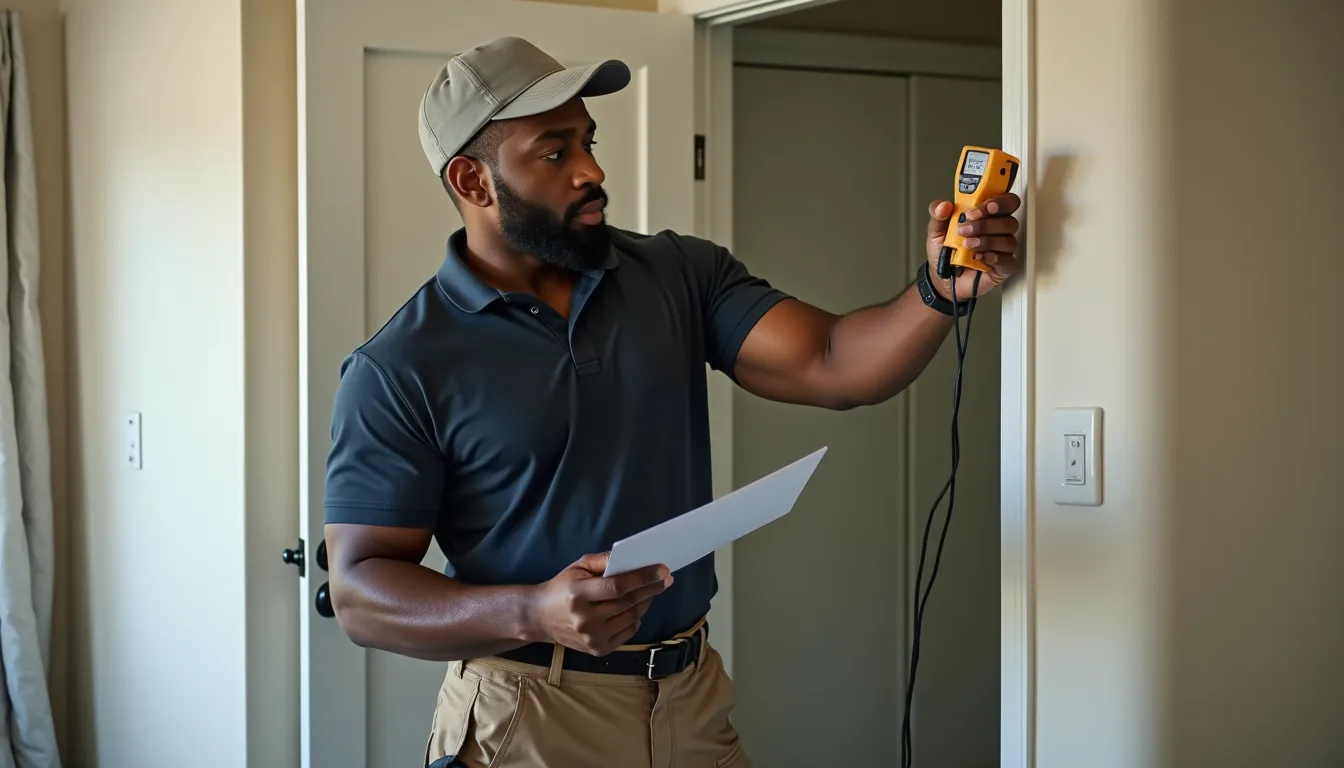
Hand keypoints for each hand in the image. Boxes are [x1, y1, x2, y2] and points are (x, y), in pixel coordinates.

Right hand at [526, 552, 672, 655]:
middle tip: (665, 579)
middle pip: (629, 602)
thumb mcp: (577, 567)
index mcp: (578, 594)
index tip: (663, 570)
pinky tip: (634, 609)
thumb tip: (632, 560)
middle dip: (651, 588)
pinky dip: (635, 619)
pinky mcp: (598, 650)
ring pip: (632, 618)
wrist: (540, 618)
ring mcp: (592, 638)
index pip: (618, 586)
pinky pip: (628, 632)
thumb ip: (603, 561)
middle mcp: (586, 619)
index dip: (643, 578)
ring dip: (645, 603)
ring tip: (650, 591)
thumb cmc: (562, 588)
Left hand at [925, 193, 1021, 300]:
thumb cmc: (945, 251)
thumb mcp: (936, 230)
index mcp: (986, 215)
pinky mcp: (1004, 267)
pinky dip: (993, 257)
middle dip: (987, 223)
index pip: (1005, 201)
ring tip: (967, 245)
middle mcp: (998, 230)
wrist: (942, 278)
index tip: (976, 210)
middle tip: (966, 228)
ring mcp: (1002, 249)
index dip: (998, 201)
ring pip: (1009, 239)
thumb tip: (943, 205)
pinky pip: (1008, 260)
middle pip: (1009, 219)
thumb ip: (937, 214)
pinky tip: (979, 257)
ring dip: (986, 240)